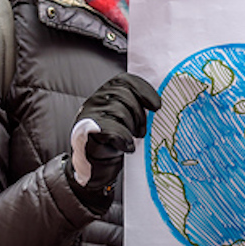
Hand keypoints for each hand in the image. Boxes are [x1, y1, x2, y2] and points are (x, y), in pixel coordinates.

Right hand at [67, 73, 161, 202]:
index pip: (126, 80)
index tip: (157, 106)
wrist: (94, 165)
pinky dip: (124, 139)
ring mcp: (90, 114)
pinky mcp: (88, 131)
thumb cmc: (114, 140)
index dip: (144, 91)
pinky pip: (112, 129)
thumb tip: (157, 104)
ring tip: (132, 138)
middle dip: (139, 114)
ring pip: (119, 111)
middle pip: (125, 95)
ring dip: (131, 128)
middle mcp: (96, 100)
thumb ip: (135, 105)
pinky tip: (127, 146)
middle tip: (141, 131)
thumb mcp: (127, 118)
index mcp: (107, 92)